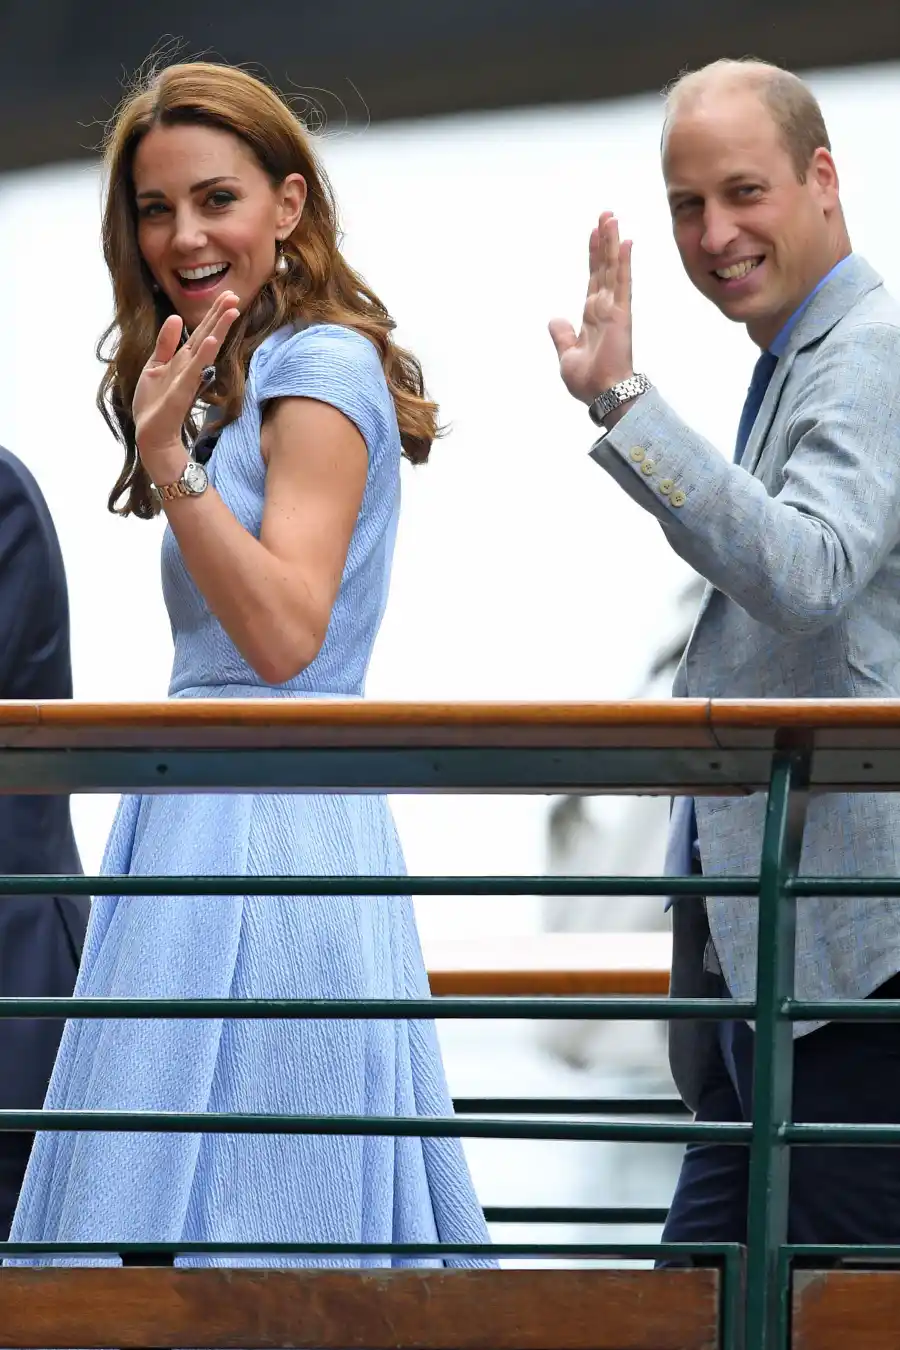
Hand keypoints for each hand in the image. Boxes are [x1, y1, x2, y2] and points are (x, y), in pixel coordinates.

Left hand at [133, 292, 239, 479]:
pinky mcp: (182, 390)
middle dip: (220, 316)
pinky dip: (204, 355)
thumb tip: (176, 317)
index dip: (213, 314)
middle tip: (235, 295)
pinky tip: (213, 341)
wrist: (151, 434)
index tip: (228, 296)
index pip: (202, 332)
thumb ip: (166, 343)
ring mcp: (188, 377)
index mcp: (183, 359)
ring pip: (206, 348)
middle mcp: (190, 366)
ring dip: (219, 329)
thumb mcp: (155, 365)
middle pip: (208, 336)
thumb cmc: (154, 404)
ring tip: (232, 310)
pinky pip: (194, 369)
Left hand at [549, 212, 633, 404]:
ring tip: (611, 217)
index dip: (594, 256)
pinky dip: (623, 261)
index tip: (594, 233)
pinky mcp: (621, 313)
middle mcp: (605, 308)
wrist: (601, 395)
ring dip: (612, 242)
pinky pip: (622, 282)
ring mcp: (614, 308)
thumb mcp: (566, 355)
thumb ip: (562, 335)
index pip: (594, 279)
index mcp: (592, 317)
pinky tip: (625, 241)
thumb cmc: (588, 381)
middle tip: (606, 214)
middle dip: (604, 241)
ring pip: (613, 268)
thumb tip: (556, 319)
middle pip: (604, 267)